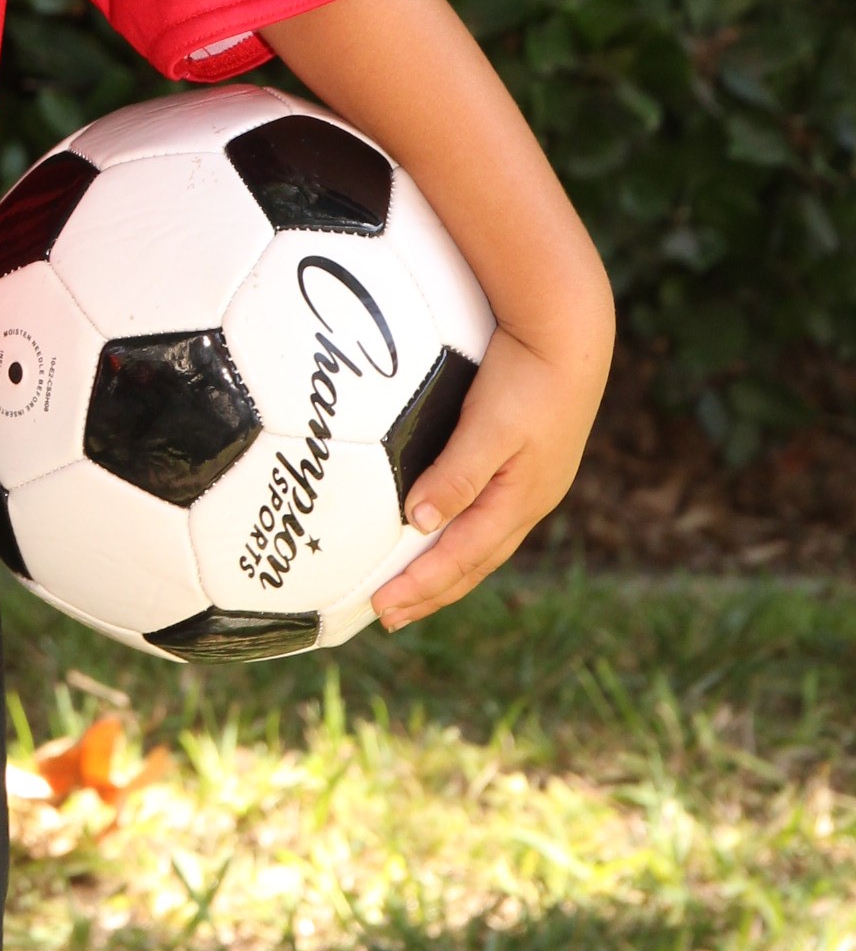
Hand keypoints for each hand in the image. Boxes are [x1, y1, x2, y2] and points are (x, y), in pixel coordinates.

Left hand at [371, 323, 599, 628]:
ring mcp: (531, 485)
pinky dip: (461, 537)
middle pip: (474, 562)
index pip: (462, 558)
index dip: (422, 587)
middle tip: (387, 616)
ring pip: (482, 543)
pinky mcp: (527, 465)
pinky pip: (487, 516)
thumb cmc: (527, 377)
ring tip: (412, 590)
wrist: (568, 334)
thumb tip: (419, 522)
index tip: (382, 609)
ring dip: (446, 570)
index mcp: (520, 501)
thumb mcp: (490, 426)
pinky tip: (443, 532)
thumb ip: (456, 473)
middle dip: (431, 592)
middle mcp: (529, 502)